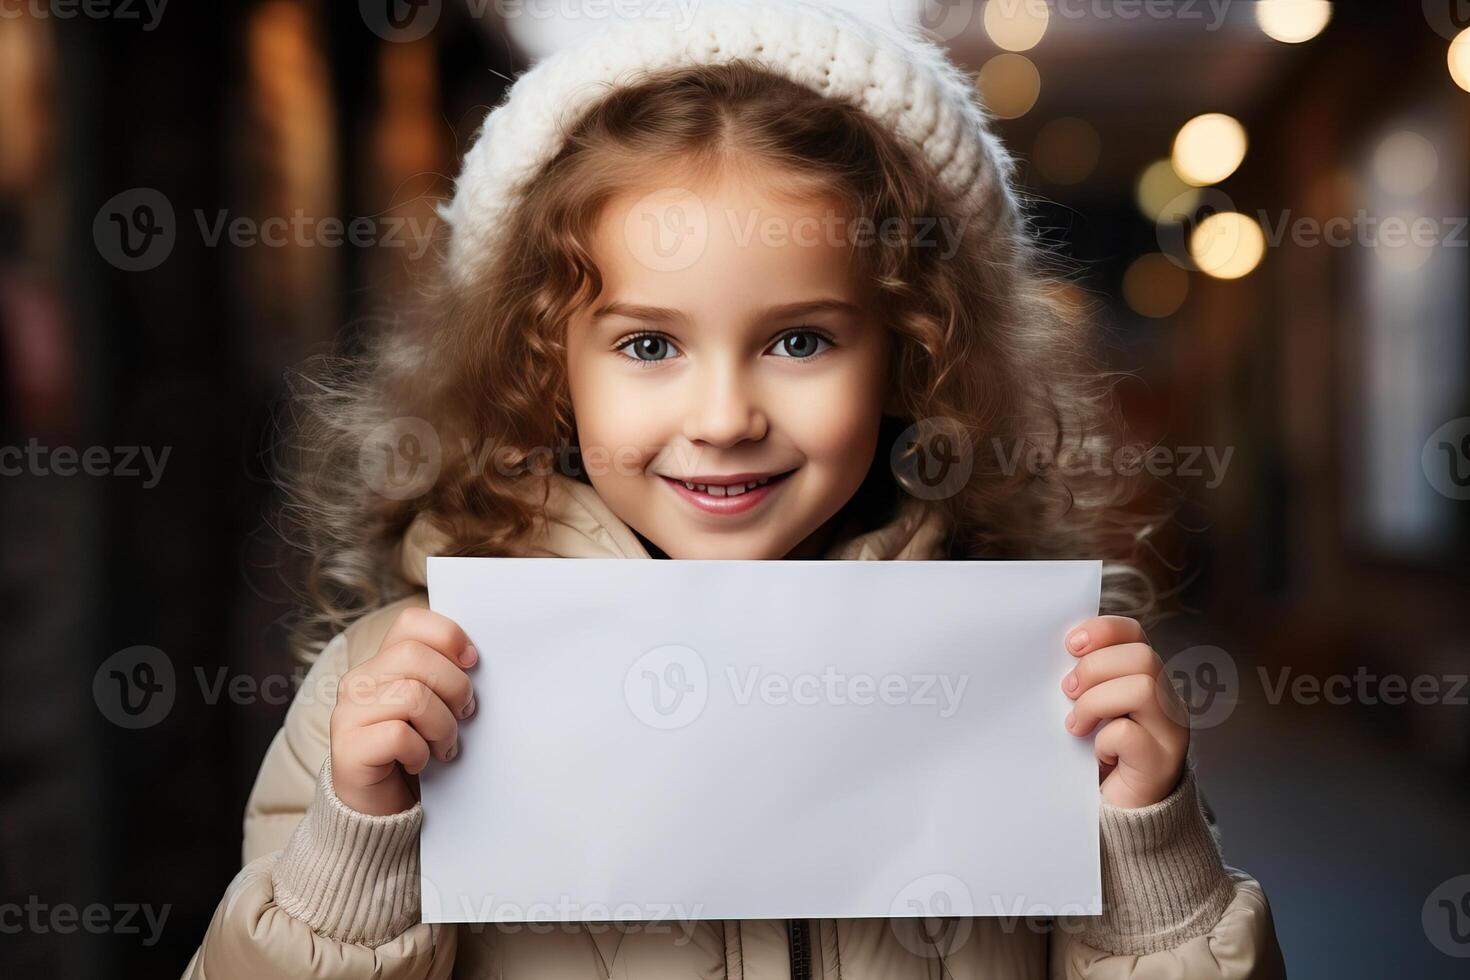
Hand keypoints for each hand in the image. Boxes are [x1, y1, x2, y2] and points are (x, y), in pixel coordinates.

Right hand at [330, 607, 477, 815]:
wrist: (376, 812)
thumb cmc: (411, 754)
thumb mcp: (430, 708)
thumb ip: (440, 678)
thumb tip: (474, 659)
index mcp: (380, 664)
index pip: (411, 623)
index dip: (448, 636)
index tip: (471, 662)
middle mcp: (358, 682)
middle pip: (416, 657)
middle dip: (454, 687)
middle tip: (464, 714)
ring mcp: (348, 715)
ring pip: (412, 696)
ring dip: (442, 726)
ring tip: (444, 746)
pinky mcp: (348, 749)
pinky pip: (399, 735)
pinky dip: (420, 752)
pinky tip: (418, 763)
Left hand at [1059, 615, 1187, 808]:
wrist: (1121, 814)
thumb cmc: (1099, 757)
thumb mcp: (1090, 710)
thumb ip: (1085, 682)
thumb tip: (1059, 655)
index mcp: (1147, 679)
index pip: (1134, 634)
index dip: (1103, 631)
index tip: (1070, 644)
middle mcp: (1168, 701)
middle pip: (1142, 657)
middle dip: (1095, 668)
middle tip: (1068, 691)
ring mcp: (1170, 732)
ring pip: (1144, 688)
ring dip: (1097, 702)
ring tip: (1077, 724)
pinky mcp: (1161, 764)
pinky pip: (1131, 733)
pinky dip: (1105, 739)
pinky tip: (1097, 754)